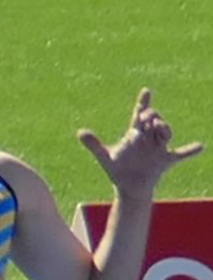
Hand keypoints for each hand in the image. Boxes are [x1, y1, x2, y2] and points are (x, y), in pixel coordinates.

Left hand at [78, 88, 203, 199]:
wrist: (128, 188)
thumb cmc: (118, 170)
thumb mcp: (105, 157)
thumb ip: (94, 145)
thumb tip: (79, 132)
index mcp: (135, 134)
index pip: (139, 115)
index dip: (143, 103)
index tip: (146, 91)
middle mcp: (148, 138)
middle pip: (153, 121)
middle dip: (152, 117)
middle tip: (147, 118)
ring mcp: (158, 148)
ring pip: (165, 133)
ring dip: (164, 129)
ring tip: (160, 128)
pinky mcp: (165, 160)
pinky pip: (181, 154)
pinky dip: (190, 151)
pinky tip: (200, 146)